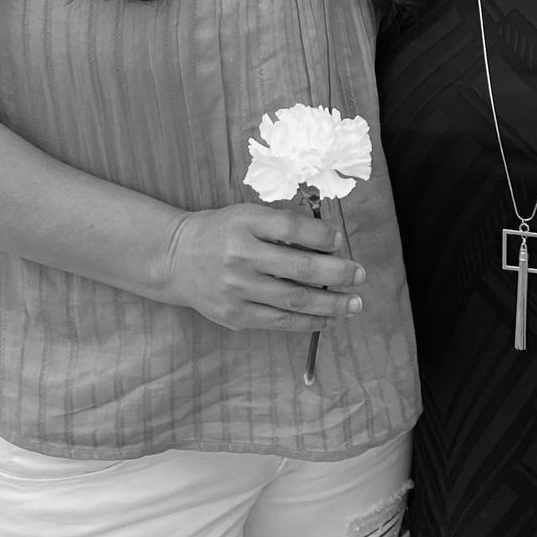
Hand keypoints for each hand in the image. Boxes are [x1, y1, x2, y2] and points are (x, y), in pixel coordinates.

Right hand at [162, 198, 366, 332]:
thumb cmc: (221, 233)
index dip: (320, 234)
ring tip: (354, 304)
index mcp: (244, 224)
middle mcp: (239, 256)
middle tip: (360, 274)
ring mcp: (236, 289)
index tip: (339, 240)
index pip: (290, 227)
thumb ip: (281, 225)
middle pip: (299, 266)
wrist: (176, 259)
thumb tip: (329, 241)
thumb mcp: (246, 215)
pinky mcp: (235, 315)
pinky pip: (279, 321)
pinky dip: (308, 321)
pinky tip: (328, 319)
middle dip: (337, 272)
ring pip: (294, 299)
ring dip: (331, 303)